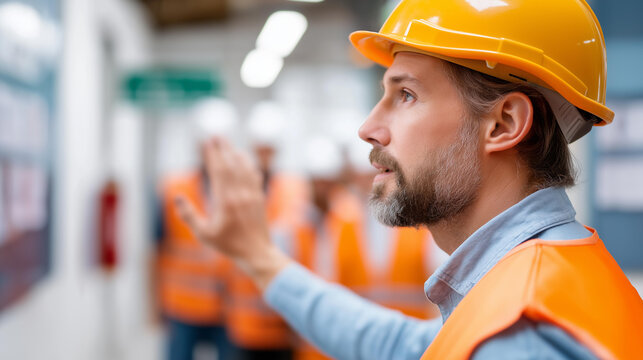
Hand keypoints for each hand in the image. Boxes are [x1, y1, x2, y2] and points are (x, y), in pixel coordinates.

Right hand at [174, 137, 290, 288]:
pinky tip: (245, 159)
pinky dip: (249, 164)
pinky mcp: (259, 198)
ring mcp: (252, 195)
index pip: (218, 171)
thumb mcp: (203, 234)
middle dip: (223, 148)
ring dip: (236, 154)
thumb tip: (176, 196)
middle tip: (217, 135)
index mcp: (225, 201)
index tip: (207, 142)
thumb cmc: (228, 245)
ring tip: (229, 144)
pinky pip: (254, 176)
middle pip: (231, 165)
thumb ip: (188, 215)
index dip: (212, 155)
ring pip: (244, 168)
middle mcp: (240, 194)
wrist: (256, 253)